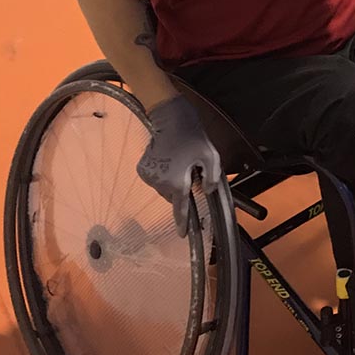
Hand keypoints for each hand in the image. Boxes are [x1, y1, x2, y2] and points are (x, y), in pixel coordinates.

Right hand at [136, 95, 222, 236]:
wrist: (170, 119)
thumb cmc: (192, 137)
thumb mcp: (211, 156)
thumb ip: (212, 177)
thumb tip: (208, 191)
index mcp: (177, 182)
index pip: (181, 209)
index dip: (182, 223)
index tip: (182, 234)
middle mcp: (160, 183)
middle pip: (173, 196)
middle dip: (181, 189)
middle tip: (189, 171)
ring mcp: (149, 176)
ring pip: (163, 188)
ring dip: (171, 181)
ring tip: (179, 162)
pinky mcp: (142, 169)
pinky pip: (155, 179)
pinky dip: (162, 175)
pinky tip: (168, 160)